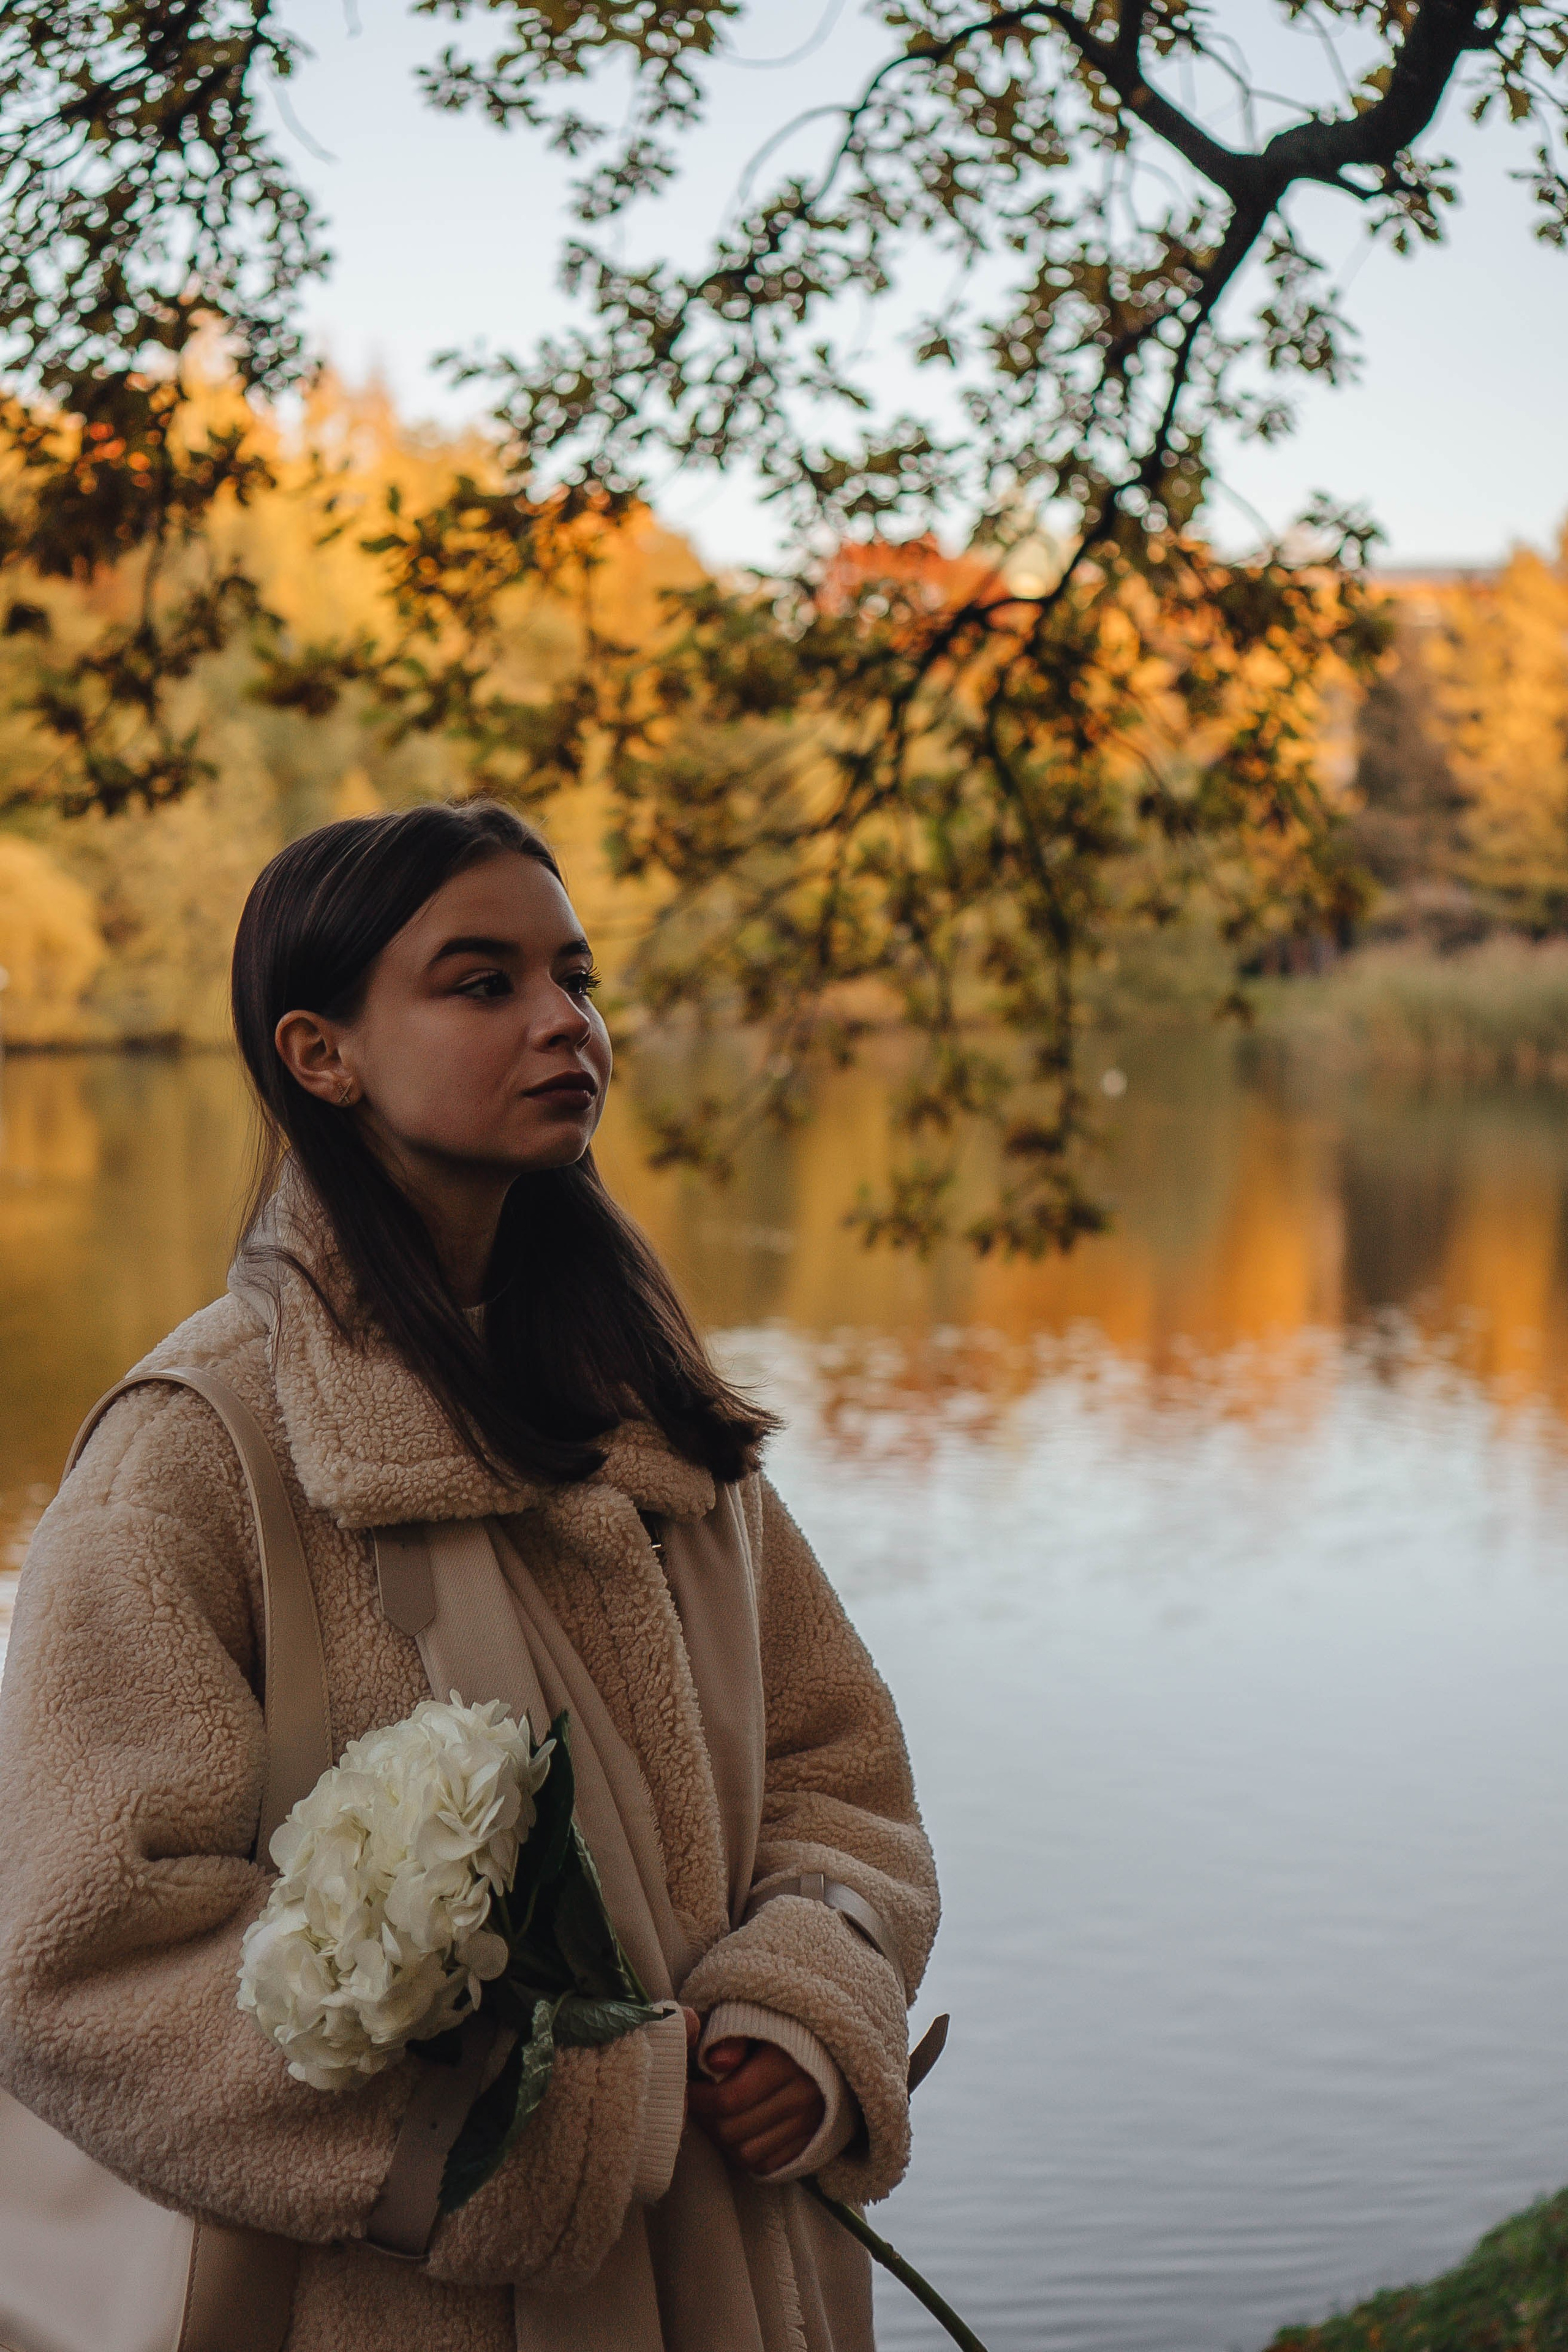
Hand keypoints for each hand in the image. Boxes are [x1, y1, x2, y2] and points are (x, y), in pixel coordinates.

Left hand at [688, 2034, 825, 2177]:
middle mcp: (802, 2097)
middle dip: (707, 2121)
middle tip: (698, 2105)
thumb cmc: (785, 2028)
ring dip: (724, 2141)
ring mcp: (809, 2124)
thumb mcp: (759, 2019)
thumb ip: (734, 2037)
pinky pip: (767, 2165)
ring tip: (716, 2119)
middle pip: (734, 2130)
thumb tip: (714, 2062)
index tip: (689, 2088)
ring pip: (747, 2154)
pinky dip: (747, 2154)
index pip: (729, 2098)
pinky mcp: (812, 2142)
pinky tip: (739, 2132)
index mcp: (786, 2063)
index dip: (699, 2098)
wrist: (834, 2046)